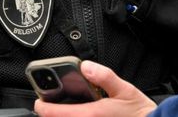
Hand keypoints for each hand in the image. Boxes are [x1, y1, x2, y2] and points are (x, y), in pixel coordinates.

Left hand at [33, 61, 155, 116]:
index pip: (55, 114)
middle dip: (52, 112)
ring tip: (64, 107)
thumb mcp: (124, 89)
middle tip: (51, 102)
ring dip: (64, 116)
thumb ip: (104, 76)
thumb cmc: (139, 112)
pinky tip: (81, 112)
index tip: (38, 100)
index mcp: (90, 115)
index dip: (42, 106)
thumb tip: (86, 66)